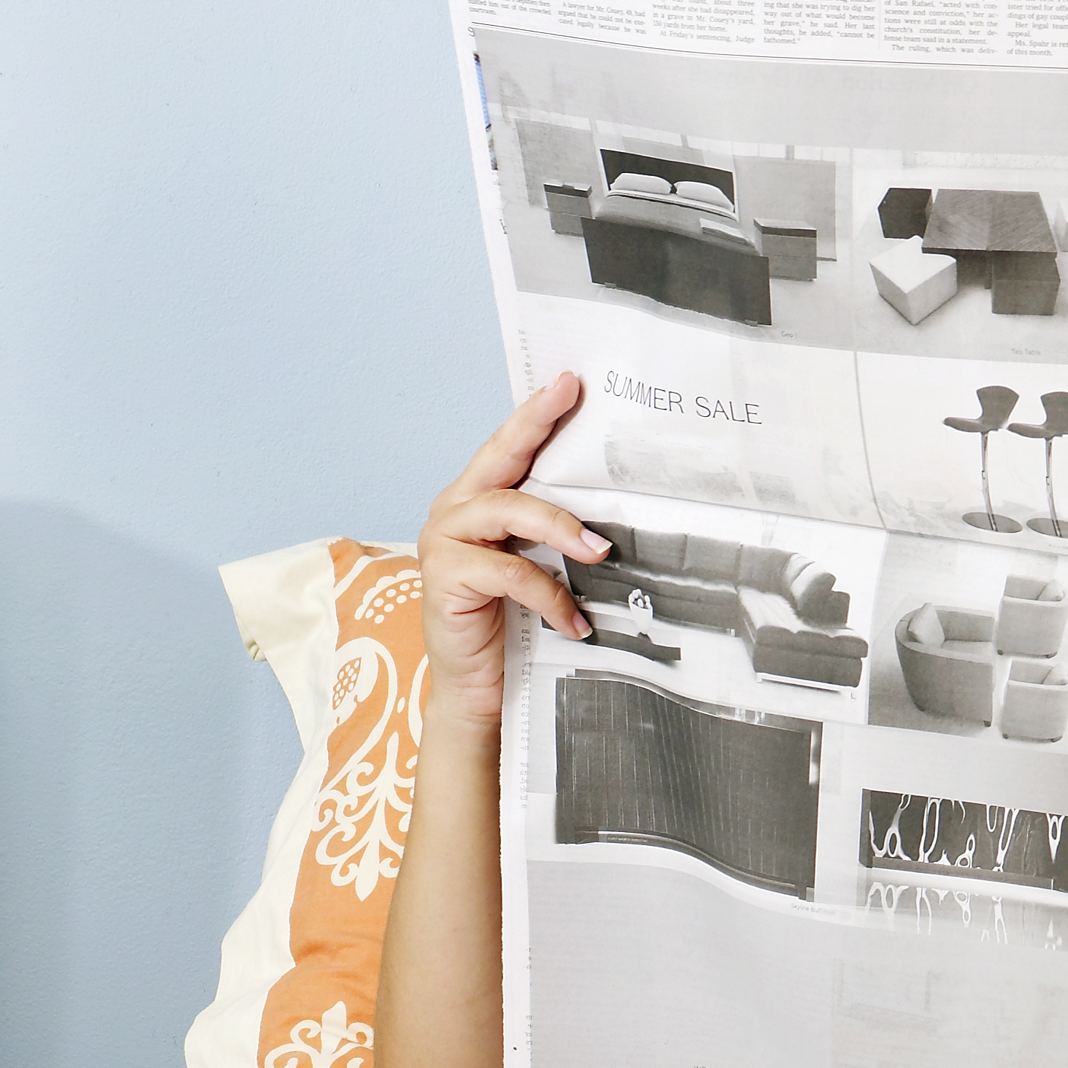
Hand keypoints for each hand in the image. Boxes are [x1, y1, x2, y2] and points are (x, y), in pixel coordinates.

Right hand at [418, 373, 605, 728]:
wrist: (481, 685)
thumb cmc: (516, 617)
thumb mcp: (542, 561)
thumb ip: (560, 527)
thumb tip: (624, 498)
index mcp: (479, 497)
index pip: (511, 445)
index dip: (537, 412)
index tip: (569, 381)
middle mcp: (456, 510)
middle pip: (499, 457)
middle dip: (536, 425)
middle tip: (570, 398)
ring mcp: (444, 542)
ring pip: (508, 510)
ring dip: (560, 527)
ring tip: (601, 552)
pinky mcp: (446, 579)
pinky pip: (509, 572)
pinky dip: (549, 594)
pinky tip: (576, 620)